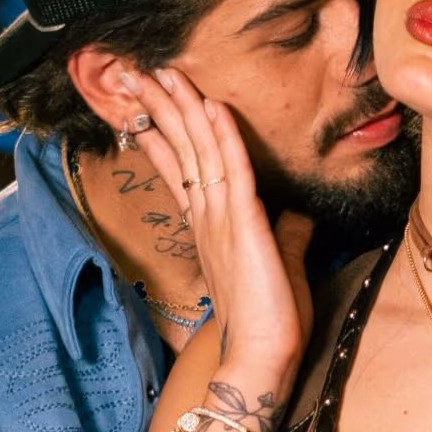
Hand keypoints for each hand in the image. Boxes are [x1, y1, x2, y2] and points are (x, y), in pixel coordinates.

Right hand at [125, 68, 309, 379]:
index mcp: (211, 224)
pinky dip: (222, 135)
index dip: (163, 131)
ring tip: (162, 72)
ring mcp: (221, 218)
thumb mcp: (281, 266)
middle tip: (135, 72)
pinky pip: (232, 169)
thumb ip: (284, 236)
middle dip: (159, 106)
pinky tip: (212, 105)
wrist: (260, 359)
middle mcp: (208, 216)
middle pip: (179, 148)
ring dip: (182, 107)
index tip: (146, 102)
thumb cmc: (270, 320)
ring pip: (198, 150)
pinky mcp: (244, 224)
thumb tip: (296, 217)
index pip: (181, 166)